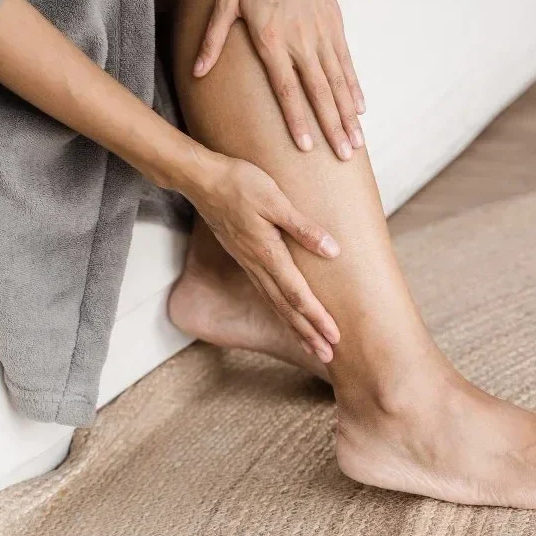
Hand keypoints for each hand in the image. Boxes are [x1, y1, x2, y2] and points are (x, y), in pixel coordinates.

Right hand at [181, 149, 340, 361]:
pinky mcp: (244, 257)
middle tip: (328, 355)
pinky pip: (265, 292)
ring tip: (312, 345)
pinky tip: (287, 315)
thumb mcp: (276, 200)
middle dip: (308, 333)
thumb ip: (303, 228)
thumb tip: (333, 251)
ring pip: (275, 303)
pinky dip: (280, 309)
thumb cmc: (240, 183)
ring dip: (295, 326)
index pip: (297, 294)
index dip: (317, 317)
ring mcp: (248, 263)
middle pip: (286, 308)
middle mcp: (257, 265)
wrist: (201, 179)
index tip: (334, 337)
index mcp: (268, 253)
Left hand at [192, 0, 364, 160]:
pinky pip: (347, 63)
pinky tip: (361, 108)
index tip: (307, 147)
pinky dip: (355, 87)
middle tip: (344, 155)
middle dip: (333, 127)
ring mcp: (322, 34)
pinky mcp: (335, 25)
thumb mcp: (225, 1)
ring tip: (356, 141)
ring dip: (349, 114)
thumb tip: (198, 71)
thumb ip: (212, 39)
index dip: (298, 120)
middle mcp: (302, 42)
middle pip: (320, 93)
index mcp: (272, 40)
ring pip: (339, 82)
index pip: (287, 89)